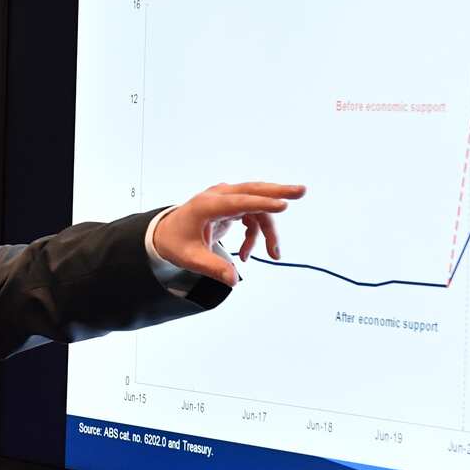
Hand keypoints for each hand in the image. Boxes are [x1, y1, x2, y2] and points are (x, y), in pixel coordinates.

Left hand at [152, 181, 305, 286]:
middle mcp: (218, 196)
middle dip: (279, 192)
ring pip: (257, 206)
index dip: (261, 203)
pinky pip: (252, 216)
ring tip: (274, 254)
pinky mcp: (230, 205)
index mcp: (207, 205)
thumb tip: (233, 280)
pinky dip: (255, 234)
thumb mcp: (190, 258)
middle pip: (253, 190)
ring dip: (268, 231)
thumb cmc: (176, 242)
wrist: (166, 233)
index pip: (239, 201)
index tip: (284, 205)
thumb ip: (213, 268)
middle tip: (303, 192)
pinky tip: (246, 254)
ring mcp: (226, 199)